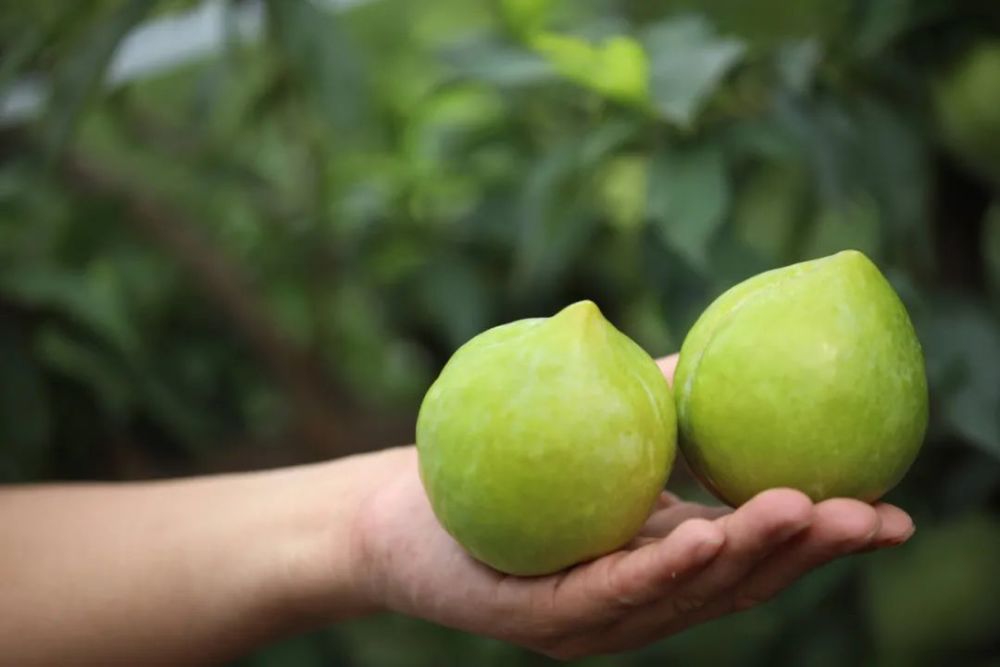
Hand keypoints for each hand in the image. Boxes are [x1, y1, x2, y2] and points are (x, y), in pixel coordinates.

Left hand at [353, 355, 914, 659]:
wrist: (402, 509)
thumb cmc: (503, 467)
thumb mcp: (596, 433)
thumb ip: (657, 403)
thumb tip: (725, 342)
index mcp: (658, 564)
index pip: (753, 559)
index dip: (824, 541)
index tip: (894, 512)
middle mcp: (636, 603)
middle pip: (736, 585)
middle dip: (808, 554)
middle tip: (874, 517)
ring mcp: (590, 620)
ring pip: (685, 595)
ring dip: (750, 559)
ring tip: (805, 512)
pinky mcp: (538, 618)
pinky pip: (609, 589)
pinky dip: (664, 566)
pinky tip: (707, 535)